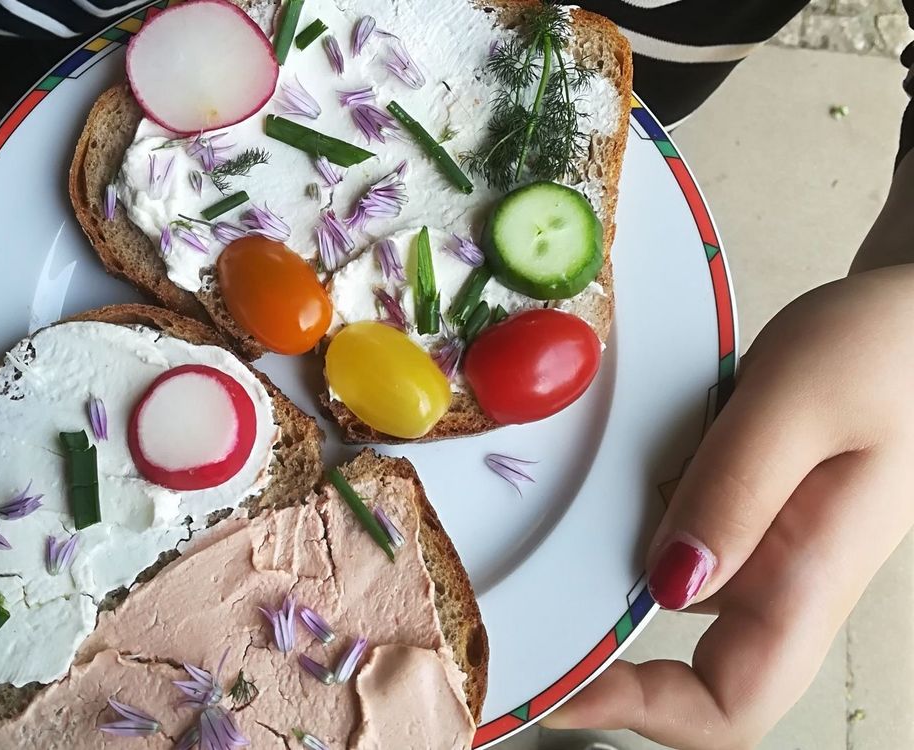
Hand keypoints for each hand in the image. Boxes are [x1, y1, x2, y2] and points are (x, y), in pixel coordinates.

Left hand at [544, 266, 913, 748]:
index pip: (729, 702)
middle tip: (527, 581)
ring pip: (662, 583)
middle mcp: (776, 576)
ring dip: (606, 556)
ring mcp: (758, 543)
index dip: (643, 711)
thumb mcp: (800, 403)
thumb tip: (663, 584)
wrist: (912, 318)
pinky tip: (616, 455)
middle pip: (679, 655)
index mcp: (803, 576)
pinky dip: (629, 507)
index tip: (559, 689)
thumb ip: (734, 490)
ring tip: (566, 493)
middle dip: (598, 631)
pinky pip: (671, 527)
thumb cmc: (883, 350)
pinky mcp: (741, 506)